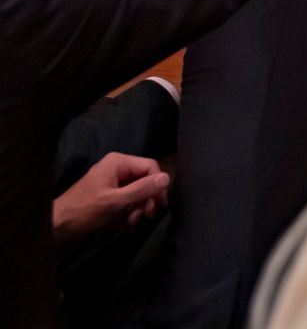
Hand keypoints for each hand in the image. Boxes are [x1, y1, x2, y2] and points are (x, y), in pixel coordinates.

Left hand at [53, 153, 168, 245]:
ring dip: (140, 207)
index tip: (160, 203)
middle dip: (148, 198)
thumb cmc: (84, 210)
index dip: (157, 184)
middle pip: (145, 179)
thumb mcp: (115, 201)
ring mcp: (114, 181)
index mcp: (118, 162)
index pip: (150, 166)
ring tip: (134, 223)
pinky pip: (129, 198)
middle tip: (148, 216)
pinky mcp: (110, 194)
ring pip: (138, 190)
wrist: (56, 227)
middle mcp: (118, 168)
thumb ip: (141, 189)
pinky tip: (129, 223)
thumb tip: (167, 178)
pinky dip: (131, 210)